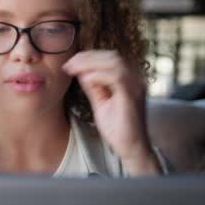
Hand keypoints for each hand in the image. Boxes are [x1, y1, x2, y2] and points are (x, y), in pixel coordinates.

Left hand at [63, 50, 157, 169]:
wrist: (131, 148)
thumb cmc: (118, 128)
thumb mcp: (101, 102)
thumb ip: (94, 86)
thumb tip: (82, 71)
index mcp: (130, 79)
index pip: (110, 58)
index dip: (89, 57)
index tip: (70, 63)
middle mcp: (136, 79)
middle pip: (112, 56)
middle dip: (87, 58)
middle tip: (68, 65)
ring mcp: (136, 86)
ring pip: (114, 62)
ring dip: (90, 64)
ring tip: (73, 69)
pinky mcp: (132, 96)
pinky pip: (117, 77)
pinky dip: (99, 75)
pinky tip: (85, 80)